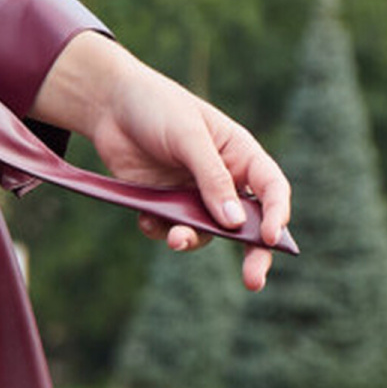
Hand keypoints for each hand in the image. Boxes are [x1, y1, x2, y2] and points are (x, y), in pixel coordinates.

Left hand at [30, 34, 291, 290]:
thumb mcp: (189, 137)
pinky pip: (169, 229)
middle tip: (254, 281)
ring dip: (192, 241)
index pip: (271, 190)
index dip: (277, 216)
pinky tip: (145, 219)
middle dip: (252, 253)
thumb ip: (212, 178)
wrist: (108, 106)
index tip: (272, 239)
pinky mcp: (163, 204)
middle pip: (247, 224)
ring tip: (175, 239)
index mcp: (241, 155)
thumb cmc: (157, 108)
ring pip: (205, 232)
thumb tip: (235, 223)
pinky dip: (160, 231)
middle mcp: (222, 179)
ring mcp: (192, 194)